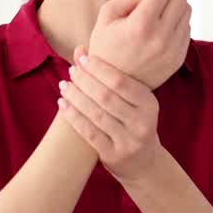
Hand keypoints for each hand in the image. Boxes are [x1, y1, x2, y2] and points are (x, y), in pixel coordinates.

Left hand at [58, 45, 163, 183]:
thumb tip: (80, 49)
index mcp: (149, 104)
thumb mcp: (133, 101)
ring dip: (76, 97)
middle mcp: (142, 122)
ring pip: (96, 114)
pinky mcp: (114, 155)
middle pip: (107, 97)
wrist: (144, 163)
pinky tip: (62, 104)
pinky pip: (89, 132)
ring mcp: (129, 141)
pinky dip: (73, 117)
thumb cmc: (134, 122)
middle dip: (85, 81)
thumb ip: (111, 77)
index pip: (122, 82)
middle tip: (70, 71)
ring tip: (64, 85)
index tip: (83, 58)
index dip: (100, 69)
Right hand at [87, 0, 190, 89]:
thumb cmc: (106, 47)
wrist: (113, 86)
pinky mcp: (179, 57)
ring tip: (154, 13)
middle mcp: (161, 38)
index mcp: (141, 26)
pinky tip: (159, 28)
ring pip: (187, 10)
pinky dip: (175, 21)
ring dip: (172, 5)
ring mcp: (174, 49)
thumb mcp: (107, 16)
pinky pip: (186, 27)